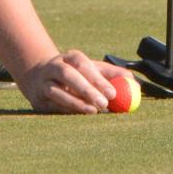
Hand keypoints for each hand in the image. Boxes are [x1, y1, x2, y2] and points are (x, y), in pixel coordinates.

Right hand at [16, 50, 132, 113]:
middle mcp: (54, 66)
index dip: (98, 78)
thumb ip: (112, 75)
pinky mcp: (37, 98)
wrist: (39, 77)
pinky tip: (77, 115)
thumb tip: (135, 83)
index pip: (83, 64)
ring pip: (56, 91)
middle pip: (68, 75)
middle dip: (86, 89)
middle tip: (104, 104)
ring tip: (93, 112)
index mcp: (69, 57)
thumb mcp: (92, 70)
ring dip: (75, 102)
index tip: (113, 93)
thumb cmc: (75, 75)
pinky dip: (65, 110)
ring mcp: (43, 82)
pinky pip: (52, 105)